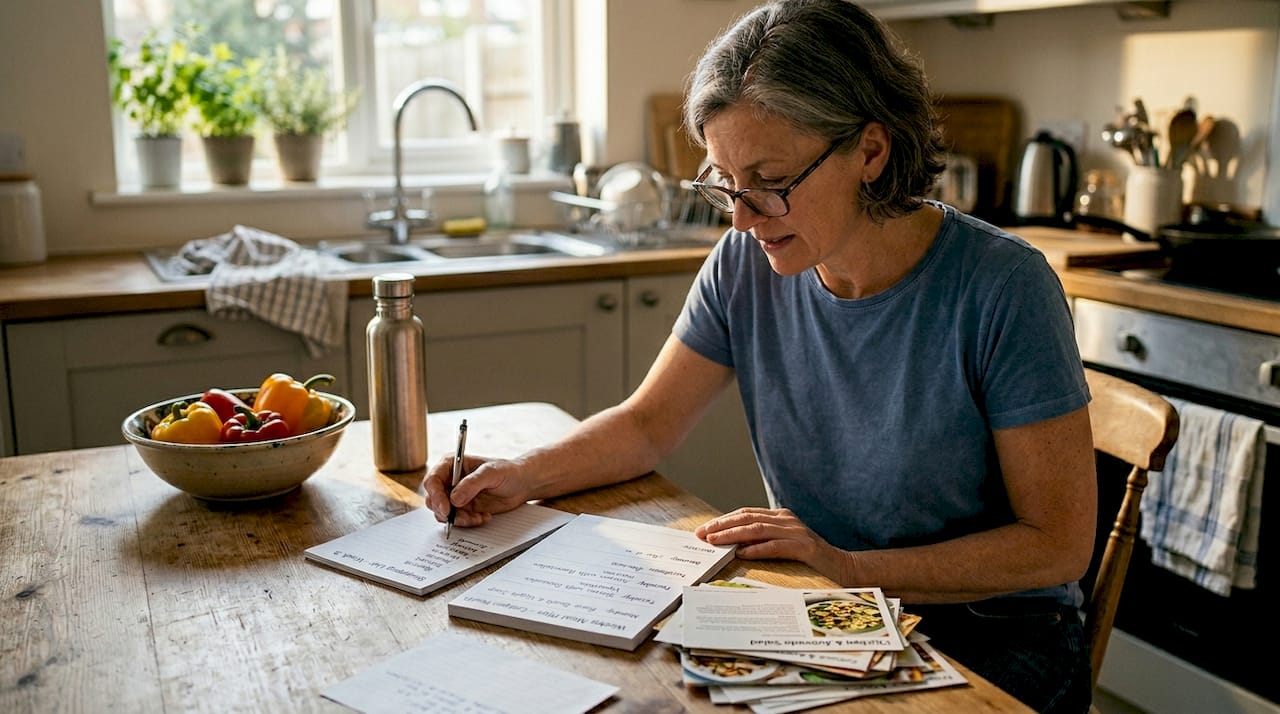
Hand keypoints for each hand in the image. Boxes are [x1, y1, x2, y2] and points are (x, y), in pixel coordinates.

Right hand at [423, 453, 529, 527]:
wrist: (522, 484)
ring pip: (443, 513)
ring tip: (478, 517)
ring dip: (459, 519)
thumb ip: (472, 483)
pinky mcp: (463, 508)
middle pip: (433, 500)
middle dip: (446, 512)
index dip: (436, 496)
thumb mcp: (491, 472)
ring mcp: (455, 496)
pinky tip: (483, 517)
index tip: (446, 509)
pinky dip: (468, 522)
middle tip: (463, 518)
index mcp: (450, 464)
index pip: (432, 480)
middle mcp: (449, 480)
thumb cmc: (508, 471)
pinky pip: (456, 520)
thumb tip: (454, 499)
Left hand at [695, 507, 840, 569]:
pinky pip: (776, 546)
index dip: (723, 520)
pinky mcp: (805, 547)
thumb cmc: (810, 558)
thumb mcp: (783, 545)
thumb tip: (734, 546)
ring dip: (733, 535)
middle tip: (702, 535)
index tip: (704, 530)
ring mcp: (797, 532)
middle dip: (722, 526)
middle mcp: (787, 519)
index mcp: (780, 516)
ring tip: (715, 542)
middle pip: (748, 518)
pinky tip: (742, 554)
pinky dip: (757, 550)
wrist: (844, 566)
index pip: (745, 513)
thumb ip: (763, 541)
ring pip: (758, 530)